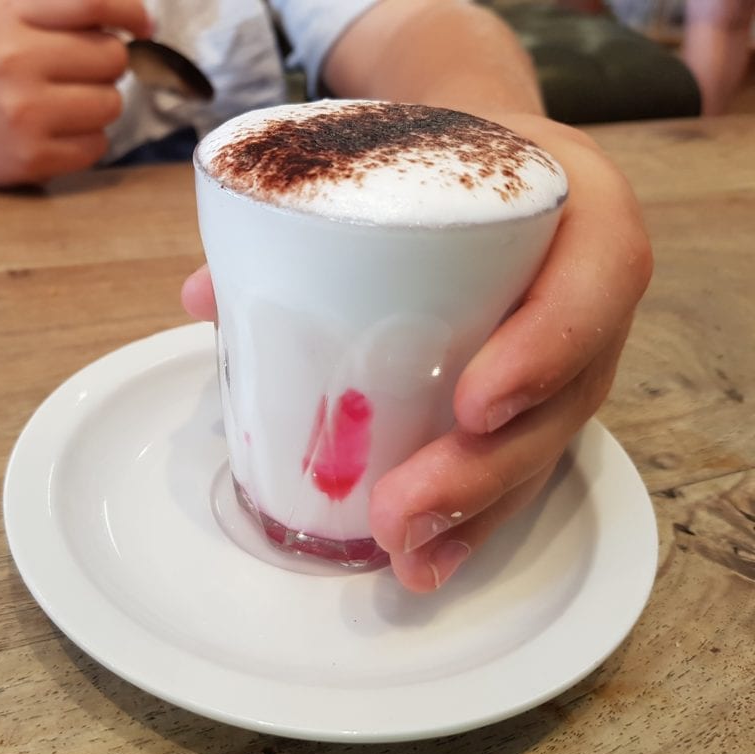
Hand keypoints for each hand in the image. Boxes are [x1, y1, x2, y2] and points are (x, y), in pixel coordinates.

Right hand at [0, 0, 150, 189]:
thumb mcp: (1, 24)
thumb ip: (56, 11)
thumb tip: (136, 18)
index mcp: (5, 19)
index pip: (90, 2)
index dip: (129, 10)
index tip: (144, 25)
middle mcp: (11, 61)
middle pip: (111, 56)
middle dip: (107, 68)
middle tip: (79, 77)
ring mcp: (22, 112)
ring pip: (111, 103)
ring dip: (99, 107)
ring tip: (64, 108)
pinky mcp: (32, 156)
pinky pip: (98, 144)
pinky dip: (87, 142)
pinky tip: (57, 136)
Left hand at [181, 115, 652, 592]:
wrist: (481, 161)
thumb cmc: (439, 151)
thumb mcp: (394, 148)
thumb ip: (308, 209)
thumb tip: (203, 295)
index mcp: (578, 209)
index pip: (594, 280)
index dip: (543, 350)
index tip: (471, 404)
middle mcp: (587, 291)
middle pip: (565, 395)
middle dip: (483, 468)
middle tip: (400, 509)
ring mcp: (570, 352)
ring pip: (544, 447)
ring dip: (474, 515)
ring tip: (407, 557)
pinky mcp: (540, 396)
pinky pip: (520, 461)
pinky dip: (472, 517)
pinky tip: (427, 559)